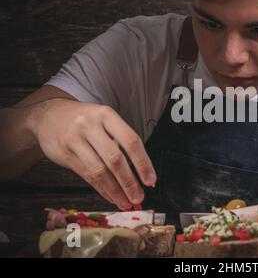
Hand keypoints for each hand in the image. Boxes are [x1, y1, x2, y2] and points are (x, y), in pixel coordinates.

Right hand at [30, 98, 156, 209]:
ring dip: (115, 190)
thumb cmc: (84, 120)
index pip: (131, 141)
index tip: (150, 180)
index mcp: (106, 115)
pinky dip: (102, 189)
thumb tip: (141, 170)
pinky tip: (111, 196)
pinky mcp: (65, 154)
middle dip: (129, 182)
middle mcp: (90, 126)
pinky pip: (87, 176)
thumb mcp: (103, 120)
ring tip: (126, 201)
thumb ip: (120, 140)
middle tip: (138, 197)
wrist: (48, 116)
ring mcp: (75, 140)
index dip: (143, 163)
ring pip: (99, 171)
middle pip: (115, 158)